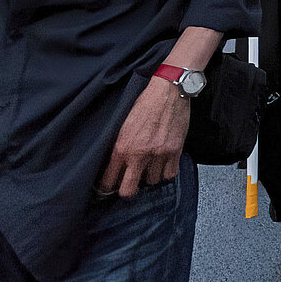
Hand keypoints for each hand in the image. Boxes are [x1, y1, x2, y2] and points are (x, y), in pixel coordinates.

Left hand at [98, 75, 189, 197]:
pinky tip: (162, 164)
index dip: (106, 188)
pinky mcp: (175, 150)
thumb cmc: (145, 102)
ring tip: (147, 167)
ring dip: (148, 176)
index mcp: (122, 147)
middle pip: (129, 190)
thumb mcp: (122, 123)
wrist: (169, 90)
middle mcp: (140, 154)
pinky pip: (169, 174)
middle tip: (126, 185)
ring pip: (151, 182)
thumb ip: (119, 145)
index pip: (109, 180)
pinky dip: (165, 172)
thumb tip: (114, 163)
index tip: (107, 189)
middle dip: (125, 191)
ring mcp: (159, 154)